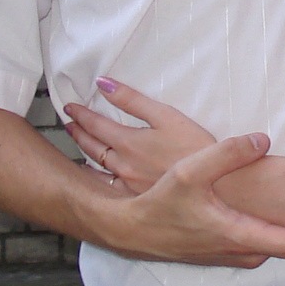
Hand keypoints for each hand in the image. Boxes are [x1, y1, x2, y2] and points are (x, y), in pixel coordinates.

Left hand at [65, 78, 215, 195]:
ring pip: (98, 169)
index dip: (81, 114)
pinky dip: (97, 181)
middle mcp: (122, 166)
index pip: (96, 125)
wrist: (216, 188)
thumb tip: (102, 84)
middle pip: (92, 147)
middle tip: (68, 122)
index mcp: (128, 143)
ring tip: (77, 146)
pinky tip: (93, 179)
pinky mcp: (140, 201)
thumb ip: (132, 100)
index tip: (70, 107)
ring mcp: (129, 188)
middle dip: (78, 132)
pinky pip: (110, 191)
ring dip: (85, 154)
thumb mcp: (166, 116)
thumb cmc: (197, 148)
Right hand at [100, 133, 284, 267]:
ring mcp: (234, 252)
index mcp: (240, 233)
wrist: (130, 229)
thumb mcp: (190, 171)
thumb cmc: (160, 202)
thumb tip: (263, 139)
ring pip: (280, 247)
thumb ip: (227, 153)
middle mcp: (243, 249)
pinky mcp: (225, 249)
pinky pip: (266, 244)